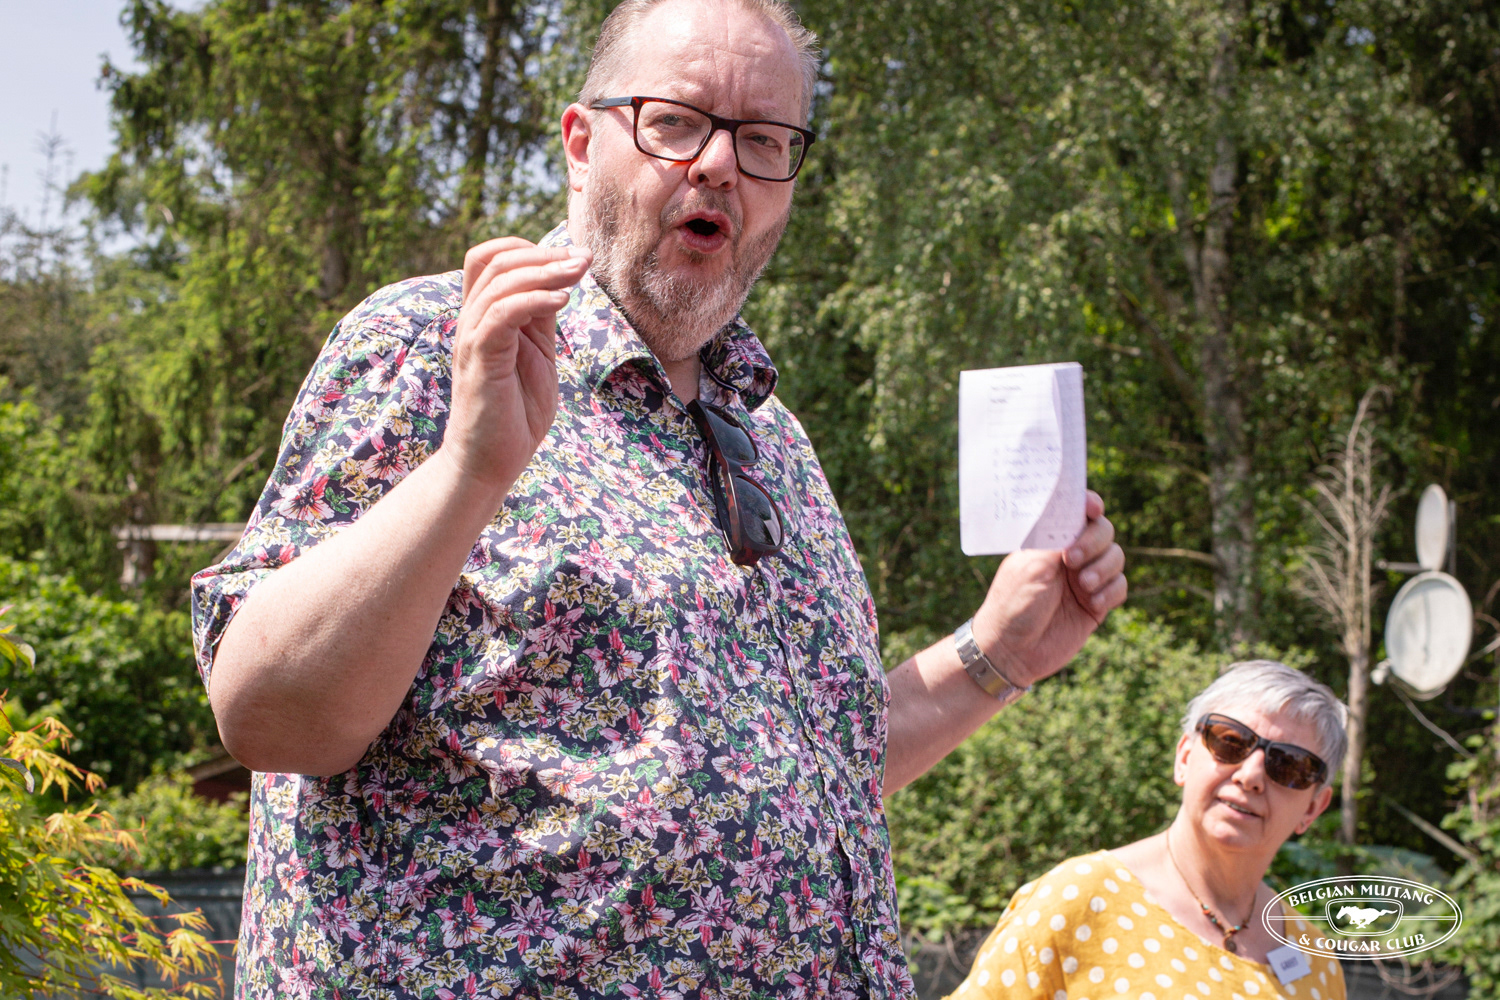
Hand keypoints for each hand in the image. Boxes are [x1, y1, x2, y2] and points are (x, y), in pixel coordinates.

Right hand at [439, 238, 592, 494]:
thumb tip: (560, 282)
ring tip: (580, 272)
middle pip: (495, 260)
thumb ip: (540, 320)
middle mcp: (472, 321)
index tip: (573, 258)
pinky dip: (533, 300)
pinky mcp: (479, 359)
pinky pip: (501, 314)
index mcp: (484, 317)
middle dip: (545, 253)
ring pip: (499, 282)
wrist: (490, 462)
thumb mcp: (537, 354)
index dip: (530, 248)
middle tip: (584, 259)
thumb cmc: (515, 413)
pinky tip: (563, 300)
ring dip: (546, 271)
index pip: (491, 258)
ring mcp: (472, 338)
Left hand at [971, 491, 1126, 686]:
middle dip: (1095, 541)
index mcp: (1049, 541)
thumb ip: (1058, 540)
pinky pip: (1121, 586)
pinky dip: (1111, 592)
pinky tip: (1092, 604)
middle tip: (1074, 560)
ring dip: (1104, 567)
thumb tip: (1081, 516)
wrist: (1013, 651)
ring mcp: (1085, 579)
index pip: (1076, 513)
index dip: (1089, 505)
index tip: (1092, 508)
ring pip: (1116, 556)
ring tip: (1084, 586)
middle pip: (1103, 530)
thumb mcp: (1032, 566)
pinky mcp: (1097, 604)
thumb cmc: (1013, 605)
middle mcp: (1069, 556)